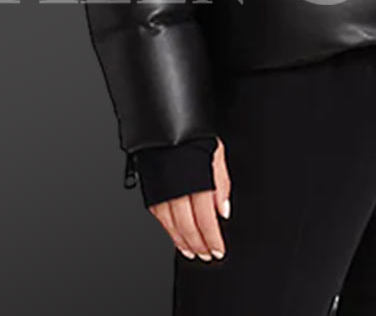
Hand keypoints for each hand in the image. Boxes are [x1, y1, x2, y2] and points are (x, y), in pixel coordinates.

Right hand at [148, 137, 231, 260]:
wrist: (165, 120)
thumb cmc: (194, 134)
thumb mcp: (216, 152)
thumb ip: (221, 183)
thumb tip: (224, 211)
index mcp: (197, 179)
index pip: (206, 219)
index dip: (213, 238)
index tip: (219, 250)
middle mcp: (178, 188)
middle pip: (189, 226)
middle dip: (199, 244)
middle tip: (207, 255)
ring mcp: (162, 189)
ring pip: (172, 225)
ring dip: (183, 242)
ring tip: (192, 252)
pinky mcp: (151, 188)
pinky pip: (159, 216)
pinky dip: (168, 229)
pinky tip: (175, 235)